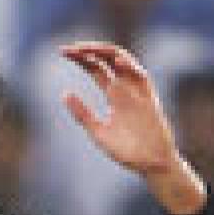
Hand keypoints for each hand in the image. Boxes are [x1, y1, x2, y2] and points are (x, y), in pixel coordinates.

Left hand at [60, 42, 179, 175]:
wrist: (151, 165)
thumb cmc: (127, 151)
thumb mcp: (98, 131)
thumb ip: (82, 114)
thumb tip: (64, 93)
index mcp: (113, 95)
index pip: (96, 68)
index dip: (81, 58)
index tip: (62, 52)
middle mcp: (126, 88)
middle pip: (106, 60)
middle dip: (87, 51)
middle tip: (67, 49)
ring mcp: (138, 92)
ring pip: (123, 61)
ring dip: (105, 52)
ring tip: (85, 49)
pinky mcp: (149, 99)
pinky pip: (142, 77)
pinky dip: (130, 66)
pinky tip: (116, 60)